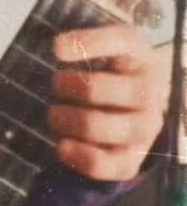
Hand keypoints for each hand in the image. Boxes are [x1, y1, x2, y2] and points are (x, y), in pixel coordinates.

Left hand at [49, 24, 168, 181]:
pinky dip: (76, 154)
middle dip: (66, 85)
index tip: (56, 49)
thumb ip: (86, 42)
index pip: (119, 42)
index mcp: (141, 58)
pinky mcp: (132, 160)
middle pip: (96, 87)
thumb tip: (59, 47)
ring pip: (96, 125)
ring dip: (65, 119)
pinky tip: (62, 145)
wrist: (138, 110)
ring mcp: (144, 129)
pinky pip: (101, 164)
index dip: (86, 43)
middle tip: (57, 84)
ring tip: (55, 114)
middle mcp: (150, 93)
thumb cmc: (114, 73)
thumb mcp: (108, 49)